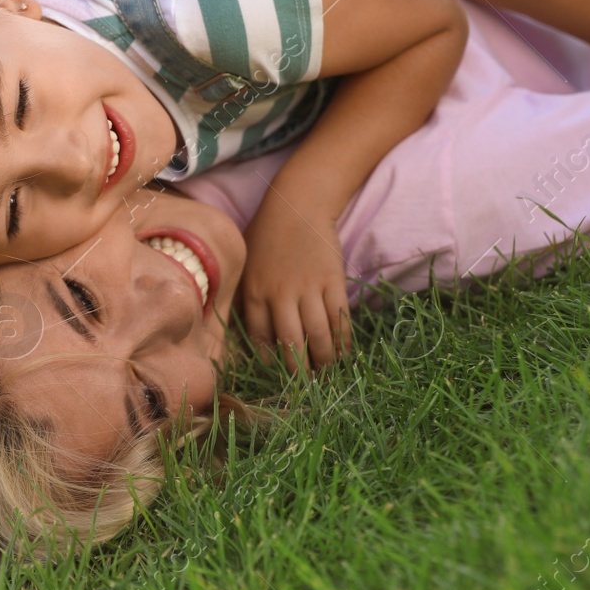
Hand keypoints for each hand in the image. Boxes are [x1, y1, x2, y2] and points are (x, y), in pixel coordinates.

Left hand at [239, 199, 352, 372]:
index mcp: (253, 292)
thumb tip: (253, 334)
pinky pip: (339, 319)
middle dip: (299, 371)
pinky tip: (344, 353)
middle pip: (289, 344)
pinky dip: (343, 340)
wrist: (299, 202)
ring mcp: (307, 288)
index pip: (261, 339)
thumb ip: (248, 296)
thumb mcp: (245, 263)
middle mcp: (278, 294)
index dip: (271, 362)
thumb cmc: (267, 233)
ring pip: (317, 336)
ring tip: (327, 373)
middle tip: (306, 387)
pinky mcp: (332, 281)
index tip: (278, 376)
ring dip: (324, 361)